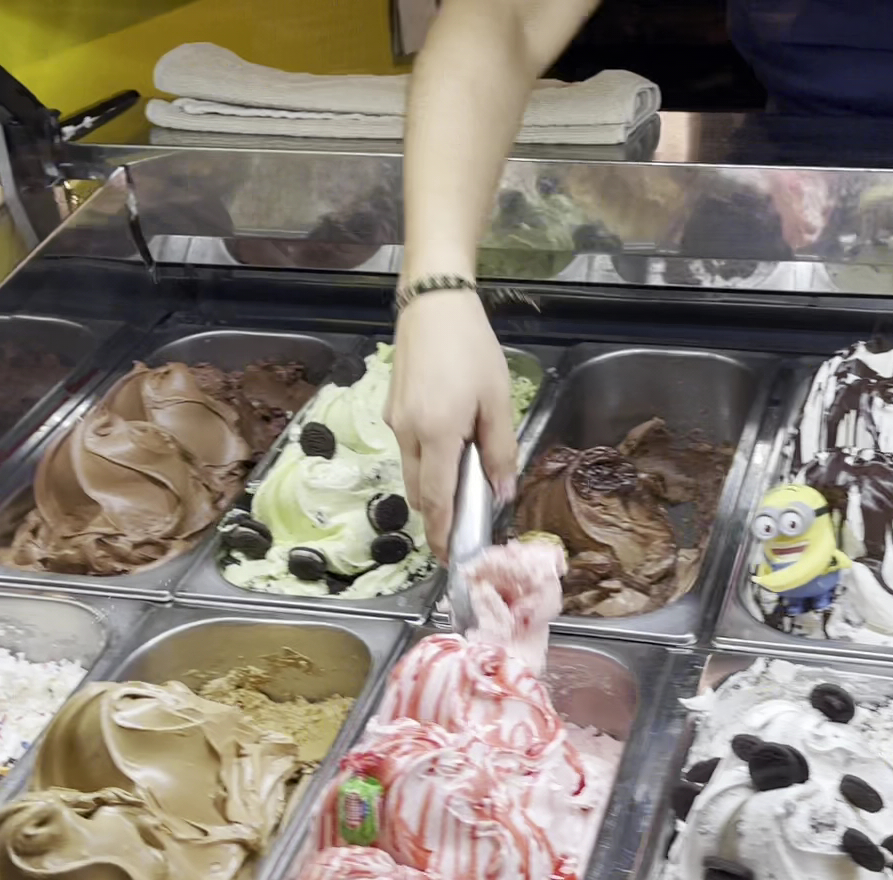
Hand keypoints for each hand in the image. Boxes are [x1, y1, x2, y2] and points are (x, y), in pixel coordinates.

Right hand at [387, 290, 518, 562]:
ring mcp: (395, 423)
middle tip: (465, 524)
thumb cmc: (472, 350)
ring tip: (464, 479)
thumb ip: (500, 451)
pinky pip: (409, 451)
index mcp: (437, 434)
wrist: (433, 307)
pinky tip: (450, 446)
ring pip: (413, 474)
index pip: (437, 501)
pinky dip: (427, 462)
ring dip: (434, 486)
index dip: (442, 534)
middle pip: (420, 495)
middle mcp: (408, 434)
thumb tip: (501, 493)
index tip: (450, 559)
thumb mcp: (498, 402)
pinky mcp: (391, 412)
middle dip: (439, 515)